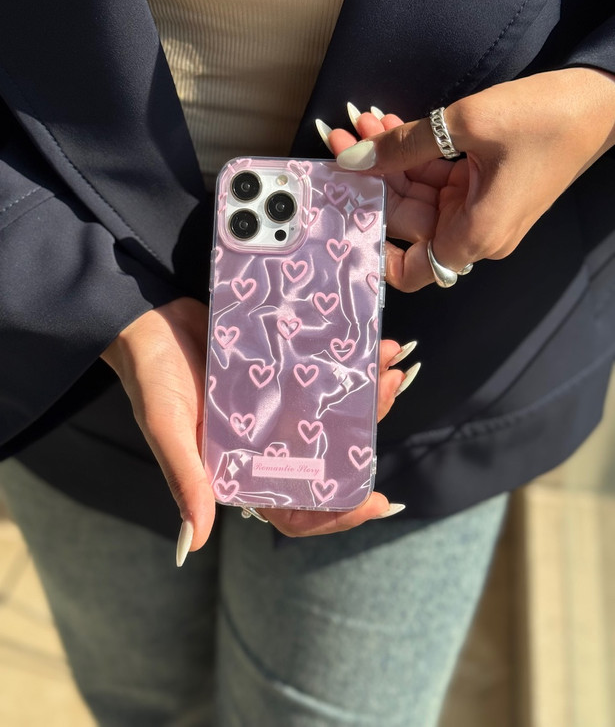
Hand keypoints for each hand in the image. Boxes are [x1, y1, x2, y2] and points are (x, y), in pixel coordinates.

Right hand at [101, 299, 410, 553]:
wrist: (146, 317)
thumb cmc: (150, 377)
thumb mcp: (167, 427)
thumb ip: (186, 480)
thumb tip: (196, 542)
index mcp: (240, 469)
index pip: (294, 508)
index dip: (335, 514)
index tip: (377, 501)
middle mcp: (264, 443)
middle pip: (327, 458)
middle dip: (365, 436)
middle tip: (389, 393)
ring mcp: (275, 407)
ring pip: (331, 415)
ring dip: (365, 395)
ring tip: (388, 365)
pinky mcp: (279, 371)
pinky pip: (320, 375)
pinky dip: (347, 362)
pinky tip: (371, 344)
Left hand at [325, 69, 614, 291]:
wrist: (602, 100)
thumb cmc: (546, 116)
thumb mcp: (467, 123)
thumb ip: (404, 145)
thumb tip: (352, 159)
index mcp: (477, 234)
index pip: (411, 271)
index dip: (374, 252)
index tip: (346, 215)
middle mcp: (475, 231)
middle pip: (407, 221)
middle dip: (372, 181)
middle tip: (342, 142)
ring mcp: (478, 209)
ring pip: (417, 195)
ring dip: (389, 160)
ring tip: (360, 123)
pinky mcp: (482, 187)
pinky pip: (435, 180)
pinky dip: (412, 155)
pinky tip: (385, 125)